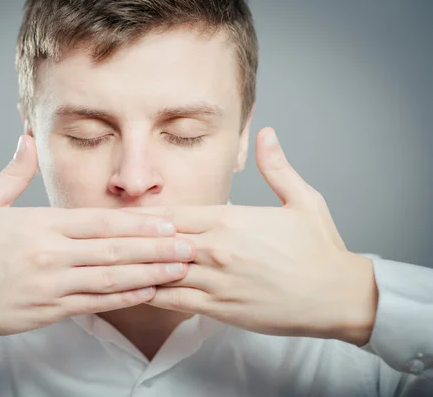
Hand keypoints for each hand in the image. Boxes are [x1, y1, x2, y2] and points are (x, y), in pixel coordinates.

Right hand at [0, 135, 195, 341]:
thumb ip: (14, 172)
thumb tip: (27, 138)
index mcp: (40, 225)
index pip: (98, 222)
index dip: (137, 223)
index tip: (169, 222)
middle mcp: (49, 253)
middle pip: (113, 250)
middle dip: (156, 248)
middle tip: (190, 246)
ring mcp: (49, 284)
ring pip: (109, 279)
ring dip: (149, 274)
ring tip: (180, 269)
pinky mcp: (46, 310)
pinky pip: (93, 304)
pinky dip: (124, 298)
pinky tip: (148, 293)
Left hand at [127, 127, 377, 345]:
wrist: (337, 296)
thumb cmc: (319, 249)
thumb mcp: (302, 200)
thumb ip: (276, 167)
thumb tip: (267, 134)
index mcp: (229, 220)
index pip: (171, 215)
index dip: (144, 217)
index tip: (123, 216)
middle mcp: (216, 249)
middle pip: (158, 241)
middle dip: (133, 240)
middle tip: (103, 240)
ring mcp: (214, 280)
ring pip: (159, 271)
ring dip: (136, 267)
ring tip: (109, 265)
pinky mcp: (218, 307)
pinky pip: (173, 301)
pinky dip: (151, 294)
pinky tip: (134, 290)